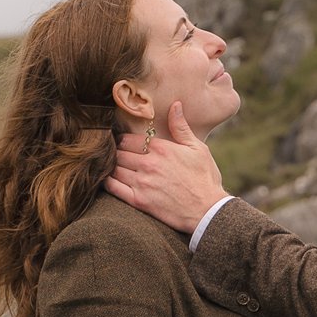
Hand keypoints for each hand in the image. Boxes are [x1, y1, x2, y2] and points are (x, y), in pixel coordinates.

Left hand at [105, 101, 227, 231]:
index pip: (128, 139)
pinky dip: (108, 182)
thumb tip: (175, 105)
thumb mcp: (198, 149)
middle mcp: (148, 163)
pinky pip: (113, 187)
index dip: (123, 141)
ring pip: (114, 168)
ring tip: (115, 168)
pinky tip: (110, 180)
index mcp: (161, 148)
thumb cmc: (205, 179)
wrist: (208, 211)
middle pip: (118, 153)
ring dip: (112, 167)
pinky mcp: (139, 201)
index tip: (124, 145)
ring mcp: (142, 182)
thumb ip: (181, 127)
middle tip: (118, 157)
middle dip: (117, 153)